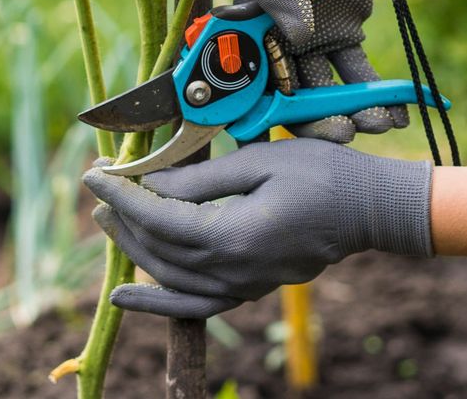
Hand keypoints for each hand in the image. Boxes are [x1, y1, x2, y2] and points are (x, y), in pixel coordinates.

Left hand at [83, 139, 433, 318]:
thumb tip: (150, 184)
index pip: (158, 217)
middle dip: (122, 218)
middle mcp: (232, 271)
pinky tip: (125, 298)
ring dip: (133, 251)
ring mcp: (242, 286)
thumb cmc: (322, 175)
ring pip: (169, 277)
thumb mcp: (259, 161)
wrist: (371, 210)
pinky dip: (157, 304)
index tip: (95, 173)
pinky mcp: (250, 289)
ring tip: (107, 223)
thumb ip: (201, 178)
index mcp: (232, 236)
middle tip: (99, 189)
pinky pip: (194, 305)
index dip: (123, 195)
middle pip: (158, 249)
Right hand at [236, 0, 423, 140]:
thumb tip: (291, 36)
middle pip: (281, 91)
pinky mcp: (344, 35)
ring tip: (372, 125)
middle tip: (337, 134)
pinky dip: (373, 97)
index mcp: (250, 11)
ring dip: (342, 114)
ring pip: (319, 91)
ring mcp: (310, 38)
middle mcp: (274, 32)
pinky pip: (355, 75)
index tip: (257, 135)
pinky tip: (393, 114)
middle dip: (306, 120)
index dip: (240, 105)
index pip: (236, 66)